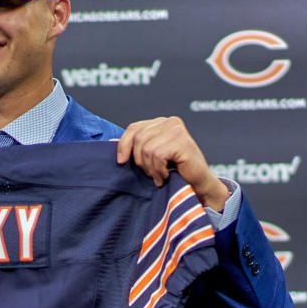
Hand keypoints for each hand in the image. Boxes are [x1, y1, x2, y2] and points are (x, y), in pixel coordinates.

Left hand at [115, 116, 229, 210]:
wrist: (197, 185)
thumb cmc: (174, 172)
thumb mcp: (150, 157)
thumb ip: (135, 147)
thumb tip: (109, 142)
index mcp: (161, 122)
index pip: (134, 128)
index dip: (123, 145)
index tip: (121, 162)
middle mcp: (170, 122)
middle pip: (138, 139)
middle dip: (140, 160)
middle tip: (151, 173)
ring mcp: (177, 130)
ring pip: (146, 149)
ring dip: (151, 168)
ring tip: (160, 175)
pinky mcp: (183, 142)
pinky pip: (157, 155)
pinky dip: (159, 170)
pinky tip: (166, 176)